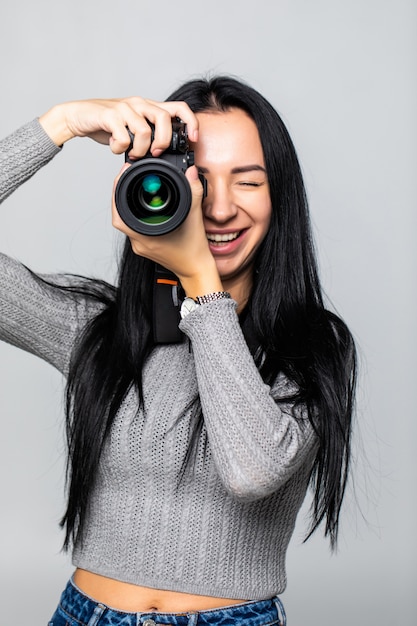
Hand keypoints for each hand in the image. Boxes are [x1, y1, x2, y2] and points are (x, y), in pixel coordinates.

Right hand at [38, 97, 198, 156]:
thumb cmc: (107, 124)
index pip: (179, 108)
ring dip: (140, 149)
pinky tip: (115, 147)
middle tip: (154, 153)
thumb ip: (149, 136)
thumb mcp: (132, 128)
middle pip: (165, 118)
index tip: (193, 140)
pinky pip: (123, 136)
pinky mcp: (109, 115)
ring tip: (131, 153)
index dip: (191, 123)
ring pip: (145, 130)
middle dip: (163, 142)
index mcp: (149, 107)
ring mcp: (124, 108)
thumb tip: (164, 153)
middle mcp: (139, 104)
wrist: (78, 116)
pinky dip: (120, 148)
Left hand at [112, 165, 223, 298]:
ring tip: (134, 187)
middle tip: (127, 177)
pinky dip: (137, 214)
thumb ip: (194, 193)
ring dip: (128, 204)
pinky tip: (144, 206)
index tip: (122, 176)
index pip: (119, 214)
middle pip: (120, 216)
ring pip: (126, 221)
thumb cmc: (195, 252)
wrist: (197, 270)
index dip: (117, 192)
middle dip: (121, 194)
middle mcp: (140, 243)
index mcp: (146, 237)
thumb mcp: (195, 218)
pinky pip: (135, 227)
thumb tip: (191, 173)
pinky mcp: (146, 247)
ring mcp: (142, 246)